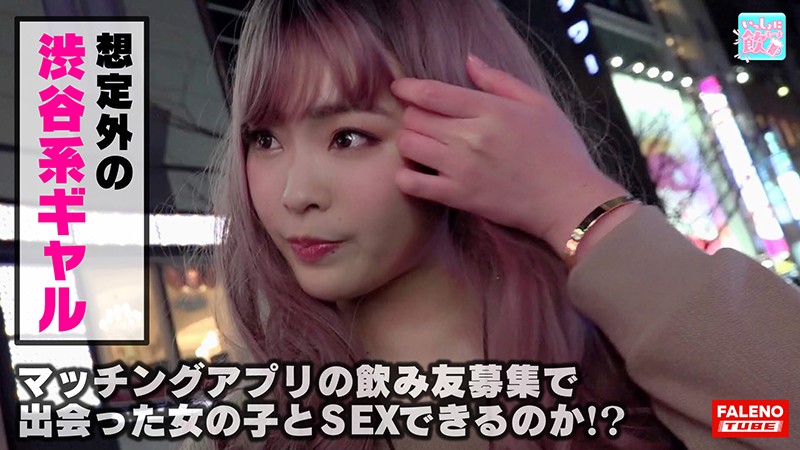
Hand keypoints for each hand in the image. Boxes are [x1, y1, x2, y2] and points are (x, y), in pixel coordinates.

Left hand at [390, 55, 629, 252]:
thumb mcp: (538, 104)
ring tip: (422, 145)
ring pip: (409, 146)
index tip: (401, 87)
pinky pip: (413, 184)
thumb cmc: (560, 152)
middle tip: (422, 121)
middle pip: (415, 118)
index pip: (433, 93)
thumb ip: (500, 81)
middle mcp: (471, 137)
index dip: (409, 87)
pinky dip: (406, 176)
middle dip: (412, 115)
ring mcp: (461, 168)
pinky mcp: (458, 197)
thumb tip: (469, 61)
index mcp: (490, 110)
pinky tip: (417, 173)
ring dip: (408, 142)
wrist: (569, 201)